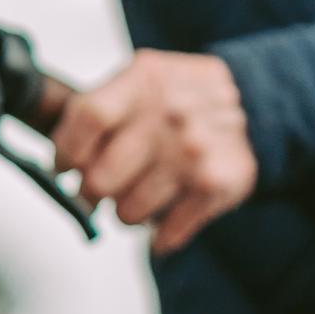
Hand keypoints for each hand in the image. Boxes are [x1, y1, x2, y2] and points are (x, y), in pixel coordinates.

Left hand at [49, 49, 255, 255]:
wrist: (256, 100)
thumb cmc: (182, 97)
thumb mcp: (142, 78)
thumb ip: (100, 107)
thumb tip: (58, 161)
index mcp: (144, 80)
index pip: (87, 118)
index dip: (66, 151)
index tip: (65, 167)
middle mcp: (170, 115)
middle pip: (100, 178)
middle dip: (92, 193)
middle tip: (100, 189)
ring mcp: (194, 152)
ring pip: (128, 213)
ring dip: (127, 213)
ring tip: (140, 195)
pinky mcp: (216, 185)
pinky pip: (166, 233)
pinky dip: (159, 235)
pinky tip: (167, 211)